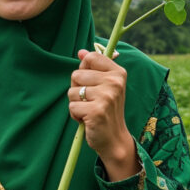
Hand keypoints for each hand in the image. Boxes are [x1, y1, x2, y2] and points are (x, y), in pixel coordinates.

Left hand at [69, 49, 137, 179]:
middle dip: (78, 89)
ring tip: (89, 110)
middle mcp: (114, 83)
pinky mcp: (96, 111)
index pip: (91, 58)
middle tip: (92, 101)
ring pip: (72, 91)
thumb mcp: (105, 86)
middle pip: (77, 75)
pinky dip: (75, 115)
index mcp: (118, 73)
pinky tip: (87, 119)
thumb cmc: (106, 110)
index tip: (92, 83)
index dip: (84, 70)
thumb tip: (81, 51)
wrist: (114, 138)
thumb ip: (93, 67)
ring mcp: (106, 97)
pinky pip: (72, 107)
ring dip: (76, 103)